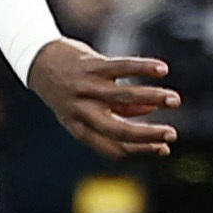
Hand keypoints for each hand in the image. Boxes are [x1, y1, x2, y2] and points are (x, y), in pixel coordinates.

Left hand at [27, 37, 179, 157]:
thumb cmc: (68, 90)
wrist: (37, 60)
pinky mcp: (91, 65)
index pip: (113, 149)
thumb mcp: (86, 108)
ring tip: (175, 100)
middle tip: (172, 135)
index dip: (140, 152)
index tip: (164, 148)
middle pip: (117, 130)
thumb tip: (151, 111)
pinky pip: (121, 67)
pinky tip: (162, 70)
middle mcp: (81, 111)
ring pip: (123, 97)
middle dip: (147, 135)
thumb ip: (118, 111)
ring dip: (152, 99)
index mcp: (80, 128)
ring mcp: (85, 88)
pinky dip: (143, 68)